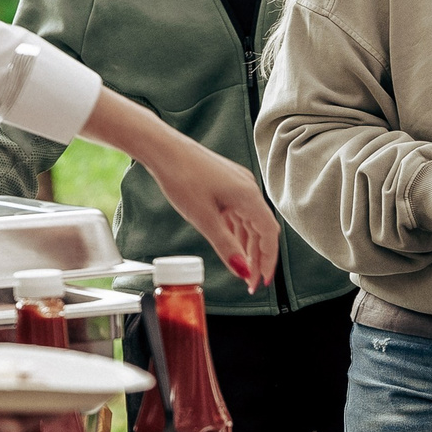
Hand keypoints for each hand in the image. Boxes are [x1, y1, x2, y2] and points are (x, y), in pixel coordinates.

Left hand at [81, 92, 280, 292]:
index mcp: (248, 196)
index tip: (261, 282)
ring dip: (248, 245)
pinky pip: (239, 212)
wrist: (163, 148)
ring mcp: (237, 184)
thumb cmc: (182, 177)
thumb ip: (226, 246)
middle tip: (250, 282)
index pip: (269, 235)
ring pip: (250, 221)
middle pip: (262, 229)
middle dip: (259, 257)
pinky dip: (238, 231)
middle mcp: (248, 188)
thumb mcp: (204, 219)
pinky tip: (231, 243)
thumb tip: (242, 271)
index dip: (268, 261)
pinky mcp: (226, 182)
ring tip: (242, 268)